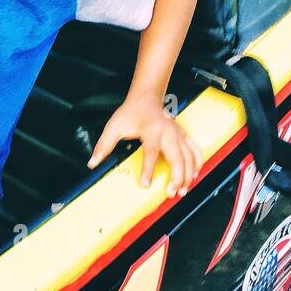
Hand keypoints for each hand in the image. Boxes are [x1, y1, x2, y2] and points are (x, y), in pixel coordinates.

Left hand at [87, 97, 201, 197]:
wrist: (146, 97)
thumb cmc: (131, 112)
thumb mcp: (114, 127)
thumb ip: (104, 145)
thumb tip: (93, 163)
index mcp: (151, 131)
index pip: (151, 153)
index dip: (148, 170)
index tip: (145, 184)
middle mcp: (168, 133)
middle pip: (177, 158)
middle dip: (176, 177)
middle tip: (171, 193)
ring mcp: (178, 134)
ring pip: (189, 157)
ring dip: (188, 175)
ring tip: (183, 190)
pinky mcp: (183, 135)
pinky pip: (195, 150)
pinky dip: (197, 163)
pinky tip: (195, 175)